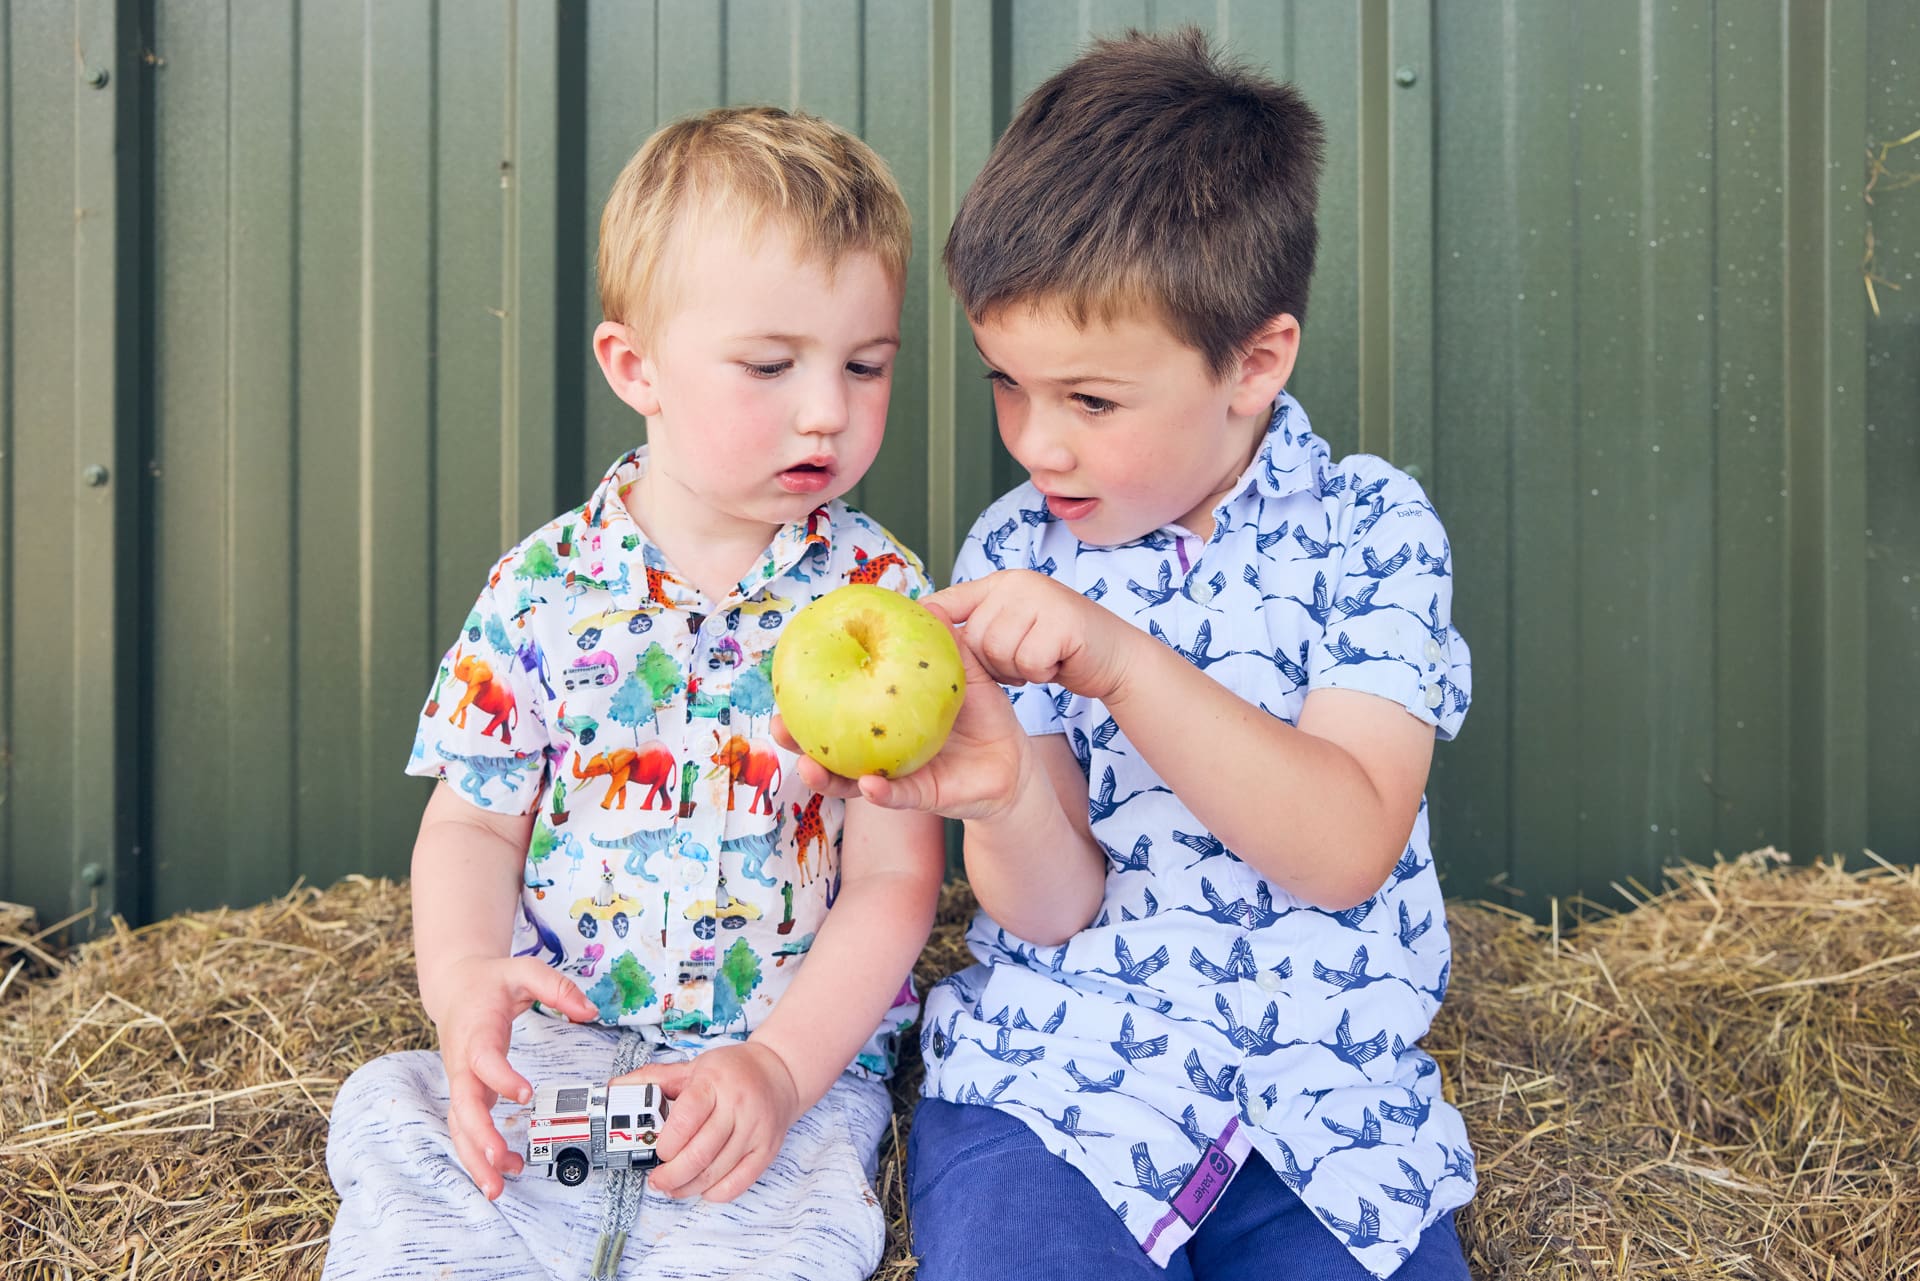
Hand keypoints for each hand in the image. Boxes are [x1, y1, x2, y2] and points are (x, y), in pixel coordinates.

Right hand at [431, 955, 598, 1199]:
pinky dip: (479, 1153)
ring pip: (460, 1127)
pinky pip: (467, 1128)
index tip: (525, 1095)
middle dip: (479, 1137)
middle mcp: (462, 1063)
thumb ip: (558, 988)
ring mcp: (461, 1081)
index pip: (483, 1060)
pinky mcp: (467, 1093)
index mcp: (475, 1032)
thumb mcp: (525, 970)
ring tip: (498, 1187)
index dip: (501, 1078)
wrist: (456, 986)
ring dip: (476, 1158)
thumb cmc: (492, 981)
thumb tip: (591, 1012)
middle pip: (463, 1106)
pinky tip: (502, 1172)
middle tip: (501, 1160)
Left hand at [617, 1041, 801, 1201]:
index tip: (655, 1150)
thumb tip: (614, 1088)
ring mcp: (756, 1130)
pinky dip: (715, 1192)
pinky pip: (739, 1183)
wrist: (779, 1072)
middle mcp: (738, 1106)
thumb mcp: (693, 1067)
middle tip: (657, 1180)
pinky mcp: (768, 1149)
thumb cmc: (731, 1071)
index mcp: (714, 1083)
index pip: (686, 1119)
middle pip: (699, 1153)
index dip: (666, 1143)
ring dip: (687, 1187)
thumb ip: (653, 1079)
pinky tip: (702, 1188)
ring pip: (716, 1172)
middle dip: (670, 1175)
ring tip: (672, 1187)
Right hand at [772, 599, 1031, 820]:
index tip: (782, 679)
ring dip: (826, 777)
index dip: (805, 696)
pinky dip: (881, 794)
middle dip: (797, 741)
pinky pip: (897, 797)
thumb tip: (927, 602)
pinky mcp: (923, 796)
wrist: (1014, 761)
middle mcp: (877, 749)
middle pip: (826, 747)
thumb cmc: (982, 713)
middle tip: (777, 727)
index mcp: (878, 715)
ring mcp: (896, 776)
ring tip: (809, 767)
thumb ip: (944, 644)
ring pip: (851, 781)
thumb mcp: (964, 672)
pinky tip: (869, 785)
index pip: (834, 705)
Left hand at [930, 571, 1132, 699]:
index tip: (918, 648)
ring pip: (997, 651)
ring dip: (1017, 670)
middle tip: (1021, 662)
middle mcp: (1017, 583)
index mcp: (1000, 583)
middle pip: (972, 638)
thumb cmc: (1057, 648)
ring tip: (1039, 660)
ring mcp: (1041, 597)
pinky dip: (1040, 674)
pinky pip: (1027, 661)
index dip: (930, 626)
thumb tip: (928, 627)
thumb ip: (978, 626)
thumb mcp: (1013, 629)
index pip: (947, 601)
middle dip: (992, 664)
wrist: (1114, 656)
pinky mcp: (1062, 621)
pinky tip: (1056, 663)